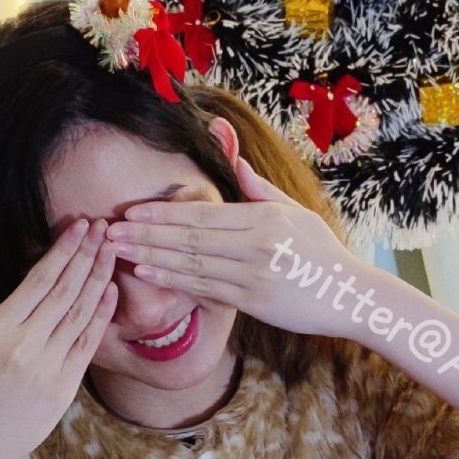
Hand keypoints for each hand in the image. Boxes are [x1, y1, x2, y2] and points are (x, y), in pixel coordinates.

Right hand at [0, 219, 117, 458]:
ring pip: (80, 314)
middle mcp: (25, 345)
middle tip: (103, 228)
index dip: (63, 250)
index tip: (79, 226)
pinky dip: (101, 316)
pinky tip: (111, 292)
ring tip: (112, 251)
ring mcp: (47, 368)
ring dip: (99, 279)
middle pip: (65, 290)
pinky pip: (87, 345)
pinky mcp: (63, 388)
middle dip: (87, 255)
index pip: (39, 279)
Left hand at [106, 155, 374, 340]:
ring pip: (191, 264)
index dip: (162, 214)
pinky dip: (173, 280)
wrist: (350, 295)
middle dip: (145, 234)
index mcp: (263, 217)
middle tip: (108, 231)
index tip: (130, 211)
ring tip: (117, 251)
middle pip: (189, 237)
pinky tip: (146, 273)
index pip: (202, 215)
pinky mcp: (253, 301)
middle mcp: (256, 244)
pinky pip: (205, 289)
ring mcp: (253, 274)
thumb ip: (258, 188)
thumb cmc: (321, 253)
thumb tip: (233, 158)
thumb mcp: (295, 212)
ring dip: (150, 256)